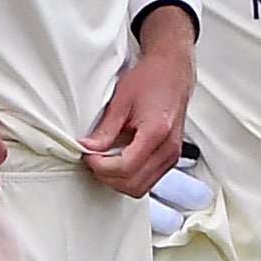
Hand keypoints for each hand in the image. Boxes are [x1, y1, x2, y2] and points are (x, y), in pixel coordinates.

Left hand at [80, 10, 194, 196]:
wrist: (172, 72)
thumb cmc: (151, 80)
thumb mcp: (121, 101)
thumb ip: (105, 130)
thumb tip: (88, 148)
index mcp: (157, 132)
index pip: (126, 167)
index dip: (101, 167)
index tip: (88, 156)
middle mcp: (168, 149)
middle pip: (134, 184)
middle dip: (108, 177)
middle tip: (93, 160)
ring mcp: (172, 156)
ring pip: (141, 188)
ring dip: (118, 181)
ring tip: (104, 162)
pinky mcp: (170, 158)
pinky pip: (148, 180)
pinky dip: (129, 177)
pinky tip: (118, 161)